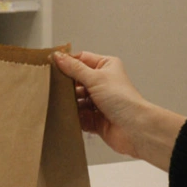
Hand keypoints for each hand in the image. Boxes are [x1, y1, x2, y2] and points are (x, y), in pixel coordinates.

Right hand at [53, 51, 185, 171]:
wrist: (135, 129)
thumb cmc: (124, 100)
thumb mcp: (95, 78)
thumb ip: (74, 68)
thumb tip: (59, 57)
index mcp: (106, 67)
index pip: (81, 59)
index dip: (67, 62)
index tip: (52, 65)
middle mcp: (103, 83)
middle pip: (76, 81)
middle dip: (67, 85)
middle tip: (53, 87)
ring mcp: (99, 102)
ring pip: (76, 99)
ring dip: (69, 102)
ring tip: (61, 103)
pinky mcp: (95, 119)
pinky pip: (79, 116)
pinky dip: (73, 117)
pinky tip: (68, 116)